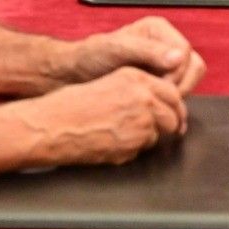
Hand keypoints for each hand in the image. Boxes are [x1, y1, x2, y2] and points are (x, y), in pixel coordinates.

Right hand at [20, 66, 187, 164]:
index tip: (176, 114)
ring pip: (159, 135)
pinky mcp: (133, 144)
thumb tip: (160, 103)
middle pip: (174, 116)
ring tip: (123, 134)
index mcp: (137, 78)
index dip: (176, 107)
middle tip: (168, 132)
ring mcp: (141, 122)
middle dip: (171, 125)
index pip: (172, 93)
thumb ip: (138, 89)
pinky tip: (111, 143)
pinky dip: (132, 149)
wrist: (52, 125)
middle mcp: (143, 97)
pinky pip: (142, 150)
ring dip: (149, 137)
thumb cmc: (71, 104)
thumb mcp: (109, 83)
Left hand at [68, 16, 205, 94]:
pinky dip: (171, 101)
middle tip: (156, 95)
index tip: (155, 86)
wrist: (73, 75)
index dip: (175, 74)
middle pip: (194, 66)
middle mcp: (166, 44)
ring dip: (176, 94)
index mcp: (158, 30)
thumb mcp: (115, 49)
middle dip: (179, 85)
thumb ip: (147, 51)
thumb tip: (180, 57)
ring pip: (190, 80)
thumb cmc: (89, 58)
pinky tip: (154, 108)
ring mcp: (165, 63)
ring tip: (152, 100)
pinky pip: (180, 91)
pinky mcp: (161, 80)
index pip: (186, 53)